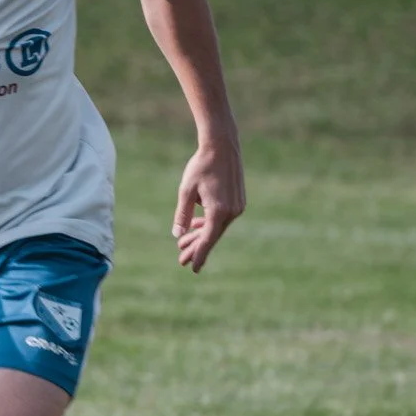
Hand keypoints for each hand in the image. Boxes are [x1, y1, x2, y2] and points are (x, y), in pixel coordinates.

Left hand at [172, 135, 244, 271]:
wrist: (221, 146)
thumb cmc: (201, 166)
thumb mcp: (186, 191)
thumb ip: (182, 214)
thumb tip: (178, 235)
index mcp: (219, 211)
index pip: (207, 240)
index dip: (199, 254)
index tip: (193, 268)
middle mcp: (232, 211)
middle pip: (212, 236)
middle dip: (196, 248)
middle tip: (181, 260)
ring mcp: (237, 207)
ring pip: (217, 227)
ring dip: (201, 235)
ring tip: (183, 245)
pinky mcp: (238, 201)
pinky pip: (221, 218)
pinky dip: (209, 223)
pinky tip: (196, 226)